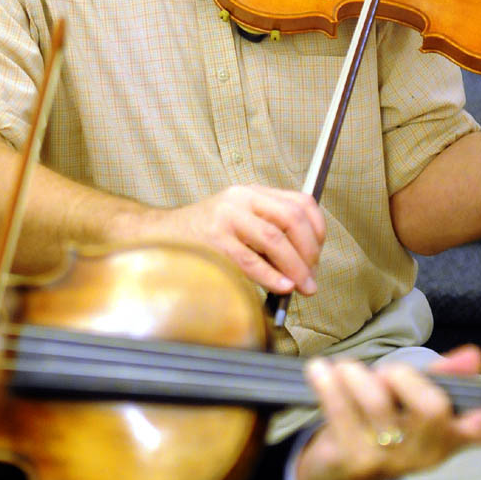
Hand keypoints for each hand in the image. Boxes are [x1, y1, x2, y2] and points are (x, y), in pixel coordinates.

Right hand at [133, 184, 324, 295]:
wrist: (160, 236)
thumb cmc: (203, 235)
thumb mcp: (240, 220)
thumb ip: (270, 230)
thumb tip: (306, 261)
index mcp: (252, 192)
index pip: (299, 202)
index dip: (317, 229)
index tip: (319, 252)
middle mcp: (241, 199)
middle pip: (291, 219)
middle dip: (309, 251)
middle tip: (312, 276)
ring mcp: (226, 218)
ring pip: (274, 238)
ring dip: (295, 266)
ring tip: (301, 286)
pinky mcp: (213, 240)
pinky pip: (249, 259)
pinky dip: (271, 275)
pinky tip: (281, 286)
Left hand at [295, 345, 480, 479]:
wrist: (337, 473)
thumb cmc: (382, 423)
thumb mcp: (412, 401)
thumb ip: (441, 376)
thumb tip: (475, 356)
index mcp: (447, 438)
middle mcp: (425, 454)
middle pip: (432, 408)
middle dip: (404, 376)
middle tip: (386, 372)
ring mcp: (390, 461)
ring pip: (379, 402)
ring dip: (356, 374)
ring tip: (345, 370)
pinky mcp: (355, 461)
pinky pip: (340, 409)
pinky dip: (327, 382)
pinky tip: (320, 371)